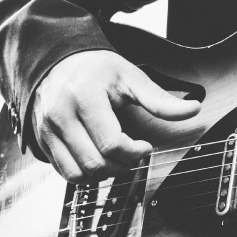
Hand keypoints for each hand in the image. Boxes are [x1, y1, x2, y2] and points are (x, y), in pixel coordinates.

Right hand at [30, 49, 199, 182]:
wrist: (58, 62)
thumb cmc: (97, 69)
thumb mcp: (131, 77)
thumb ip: (160, 99)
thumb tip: (194, 109)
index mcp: (84, 97)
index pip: (111, 143)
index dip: (135, 152)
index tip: (145, 145)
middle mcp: (60, 115)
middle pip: (95, 163)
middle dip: (123, 165)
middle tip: (134, 153)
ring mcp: (47, 129)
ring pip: (78, 174)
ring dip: (104, 174)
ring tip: (117, 158)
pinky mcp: (42, 140)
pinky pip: (65, 172)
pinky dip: (86, 175)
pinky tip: (99, 159)